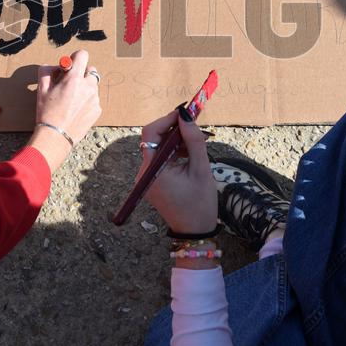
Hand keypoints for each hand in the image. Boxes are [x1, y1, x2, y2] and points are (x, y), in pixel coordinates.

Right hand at [28, 50, 101, 170]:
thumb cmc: (47, 112)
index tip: (70, 66)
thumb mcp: (41, 89)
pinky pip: (94, 99)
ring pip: (93, 85)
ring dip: (85, 87)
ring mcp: (94, 99)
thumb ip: (47, 71)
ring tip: (72, 99)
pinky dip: (87, 101)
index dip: (75, 58)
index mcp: (74, 79)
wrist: (56, 136)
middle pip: (91, 69)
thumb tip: (54, 66)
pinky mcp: (97, 110)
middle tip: (70, 83)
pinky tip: (76, 109)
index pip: (83, 55)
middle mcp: (88, 86)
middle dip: (81, 73)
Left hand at [141, 110, 217, 235]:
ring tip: (197, 143)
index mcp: (153, 170)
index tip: (185, 113)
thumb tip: (186, 115)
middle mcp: (144, 172)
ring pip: (159, 147)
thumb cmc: (199, 204)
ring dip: (176, 141)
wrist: (194, 232)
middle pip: (154, 139)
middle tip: (195, 124)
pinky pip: (161, 158)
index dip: (167, 119)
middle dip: (174, 129)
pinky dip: (174, 152)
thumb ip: (194, 140)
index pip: (150, 133)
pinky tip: (190, 154)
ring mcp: (147, 177)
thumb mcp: (201, 170)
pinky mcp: (153, 180)